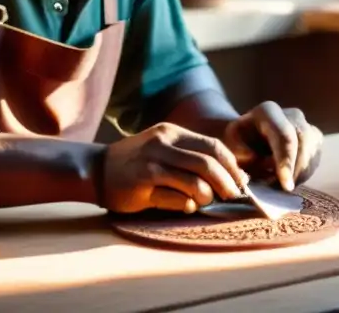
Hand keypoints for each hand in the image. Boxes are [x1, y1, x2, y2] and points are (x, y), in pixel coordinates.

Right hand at [102, 122, 250, 213]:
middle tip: (233, 197)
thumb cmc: (138, 162)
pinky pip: (177, 200)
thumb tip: (232, 176)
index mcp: (172, 132)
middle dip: (227, 184)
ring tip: (204, 201)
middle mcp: (162, 143)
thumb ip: (192, 155)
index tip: (241, 181)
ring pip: (196, 183)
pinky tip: (184, 205)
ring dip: (207, 197)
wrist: (97, 169)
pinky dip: (187, 206)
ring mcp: (151, 164)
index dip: (232, 166)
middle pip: (208, 164)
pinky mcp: (142, 185)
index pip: (213, 146)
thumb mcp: (164, 147)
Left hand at [223, 102, 322, 191]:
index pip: (285, 137)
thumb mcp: (231, 144)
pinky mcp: (315, 139)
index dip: (287, 162)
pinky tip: (288, 179)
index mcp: (268, 112)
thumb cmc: (238, 142)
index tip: (286, 185)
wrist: (249, 136)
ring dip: (299, 175)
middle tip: (282, 190)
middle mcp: (292, 114)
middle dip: (295, 171)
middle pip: (303, 145)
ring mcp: (306, 125)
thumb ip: (241, 150)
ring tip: (281, 185)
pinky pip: (315, 160)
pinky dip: (304, 174)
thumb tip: (255, 158)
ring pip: (312, 154)